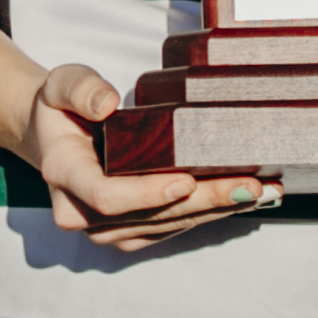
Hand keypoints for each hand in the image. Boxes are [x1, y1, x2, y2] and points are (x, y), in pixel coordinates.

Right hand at [22, 60, 273, 249]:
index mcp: (65, 174)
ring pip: (168, 226)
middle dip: (203, 202)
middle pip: (149, 217)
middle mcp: (83, 213)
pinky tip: (245, 198)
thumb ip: (80, 88)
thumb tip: (107, 103)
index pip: (107, 196)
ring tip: (262, 190)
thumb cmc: (62, 110)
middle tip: (249, 186)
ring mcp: (107, 229)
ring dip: (217, 210)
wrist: (56, 138)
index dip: (148, 193)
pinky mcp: (131, 233)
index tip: (186, 180)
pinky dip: (211, 213)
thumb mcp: (61, 84)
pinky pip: (173, 228)